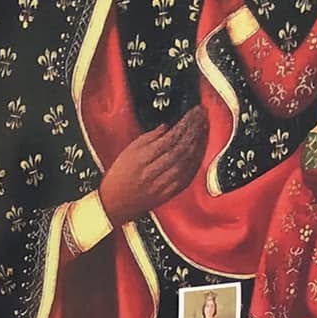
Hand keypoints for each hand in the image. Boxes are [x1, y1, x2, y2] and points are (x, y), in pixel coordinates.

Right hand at [99, 106, 206, 227]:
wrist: (112, 205)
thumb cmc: (118, 178)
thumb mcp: (128, 151)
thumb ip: (149, 137)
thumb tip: (167, 126)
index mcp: (142, 159)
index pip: (170, 137)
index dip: (185, 123)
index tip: (193, 112)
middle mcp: (153, 172)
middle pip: (181, 148)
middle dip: (195, 129)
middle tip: (202, 116)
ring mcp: (162, 185)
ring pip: (187, 162)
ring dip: (198, 144)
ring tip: (204, 129)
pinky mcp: (167, 194)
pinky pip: (187, 177)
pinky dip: (196, 162)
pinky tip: (200, 151)